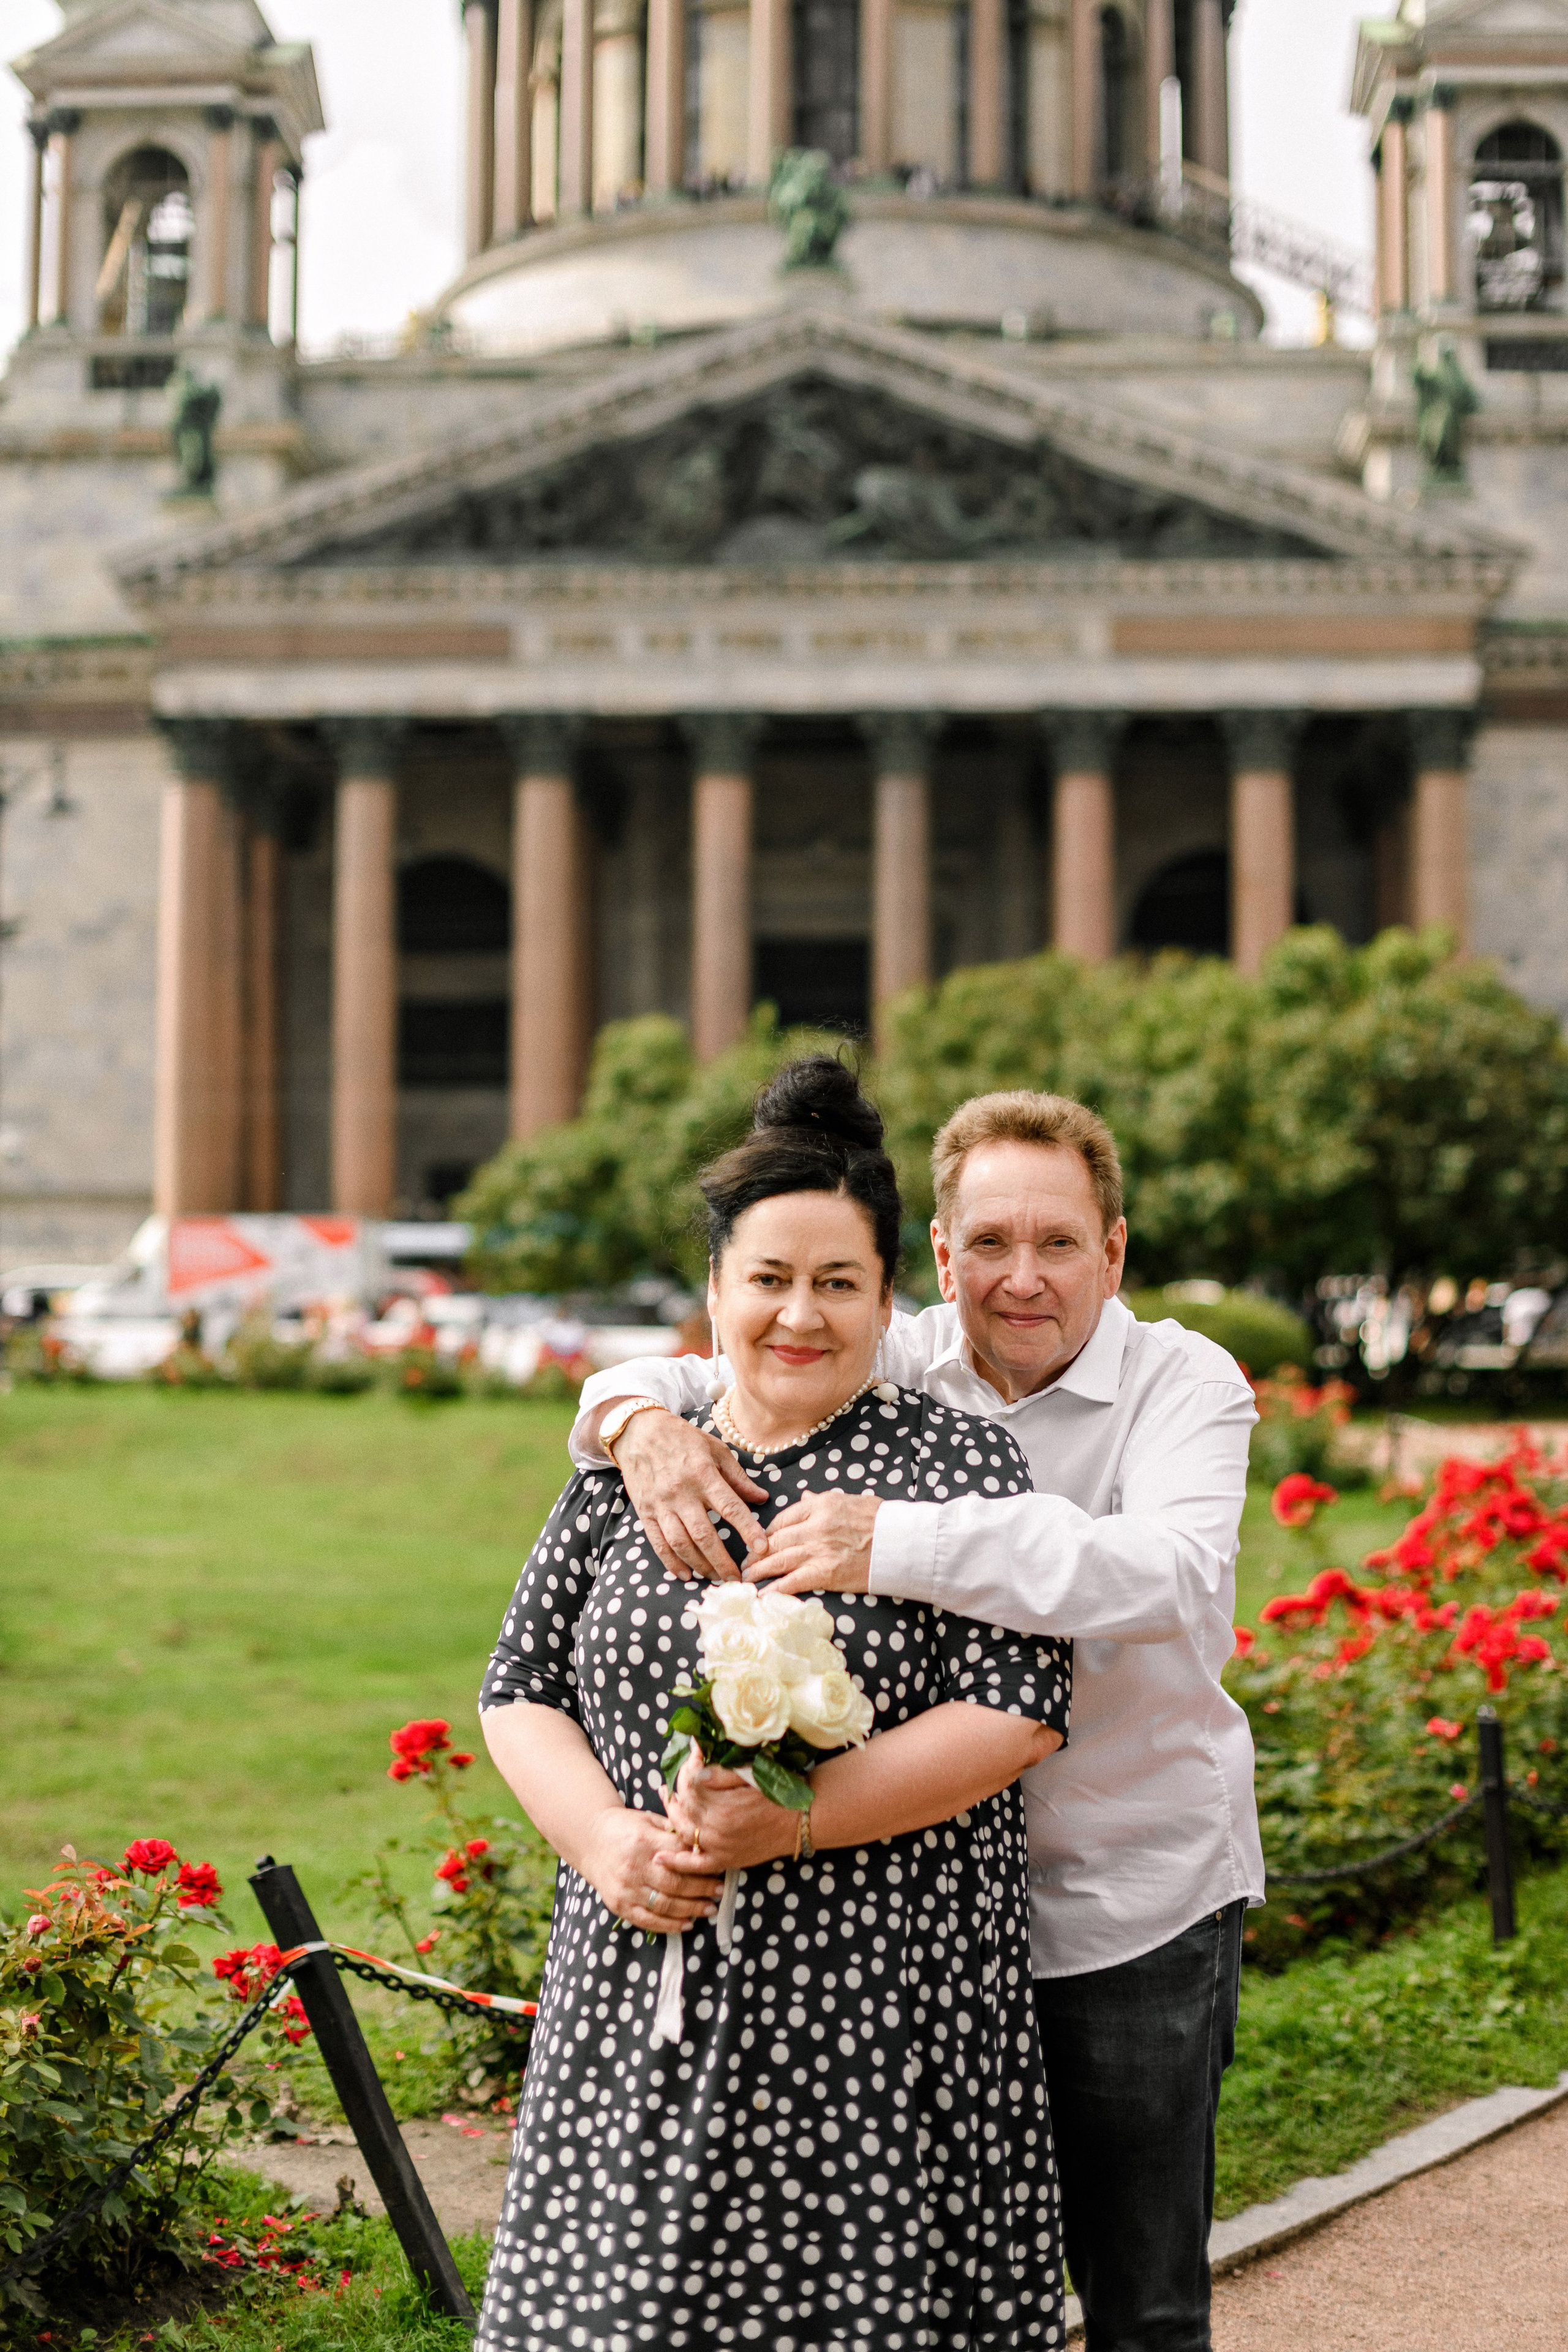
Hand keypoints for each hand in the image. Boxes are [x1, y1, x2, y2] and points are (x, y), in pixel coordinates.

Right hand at [576, 1801, 723, 1933]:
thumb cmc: (626, 1827)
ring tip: (709, 1908)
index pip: (680, 1857)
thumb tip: (704, 1847)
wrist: (591, 1840)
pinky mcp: (619, 1905)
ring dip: (691, 1909)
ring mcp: (625, 1889)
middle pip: (675, 1884)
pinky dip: (669, 1925)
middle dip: (702, 1889)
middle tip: (720, 1891)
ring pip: (665, 1905)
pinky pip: (648, 1920)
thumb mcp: (649, 1820)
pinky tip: (687, 1923)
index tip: (719, 1868)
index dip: (701, 1865)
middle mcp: (634, 1867)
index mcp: (644, 1841)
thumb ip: (674, 1832)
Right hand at [612, 1406, 768, 1581]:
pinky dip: (672, 1563)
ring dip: (700, 1565)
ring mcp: (661, 1504)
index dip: (748, 1530)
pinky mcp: (646, 1512)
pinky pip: (659, 1543)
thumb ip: (738, 1477)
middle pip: (704, 1534)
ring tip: (716, 1578)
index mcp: (703, 1474)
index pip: (730, 1507)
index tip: (763, 1549)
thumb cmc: (683, 1439)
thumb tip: (762, 1499)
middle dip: (723, 1561)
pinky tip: (686, 1575)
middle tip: (738, 1578)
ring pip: (681, 1543)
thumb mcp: (716, 1450)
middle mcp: (681, 1492)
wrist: (639, 1432)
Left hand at [662, 1755, 800, 1872]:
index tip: (691, 1755)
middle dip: (676, 1789)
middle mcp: (716, 1830)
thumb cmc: (779, 1792)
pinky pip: (696, 1865)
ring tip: (665, 1799)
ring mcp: (719, 1848)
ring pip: (684, 1832)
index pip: (689, 1786)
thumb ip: (720, 1772)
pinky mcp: (725, 1861)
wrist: (802, 1820)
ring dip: (671, 1816)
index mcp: (722, 1806)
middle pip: (683, 1808)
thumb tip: (695, 1763)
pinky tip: (659, 1857)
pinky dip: (676, 1862)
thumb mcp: (750, 1775)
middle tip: (675, 1776)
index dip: (686, 1769)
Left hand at [741, 1490, 880, 1593]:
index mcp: (821, 1505)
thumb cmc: (882, 1521)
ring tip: (745, 1577)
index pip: (783, 1518)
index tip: (760, 1541)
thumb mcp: (850, 1501)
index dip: (767, 1532)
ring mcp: (819, 1550)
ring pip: (778, 1559)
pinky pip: (792, 1581)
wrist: (905, 1543)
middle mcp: (815, 1526)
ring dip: (758, 1570)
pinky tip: (762, 1594)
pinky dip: (774, 1589)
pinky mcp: (826, 1573)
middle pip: (775, 1539)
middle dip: (756, 1552)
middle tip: (745, 1562)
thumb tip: (803, 1497)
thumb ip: (822, 1502)